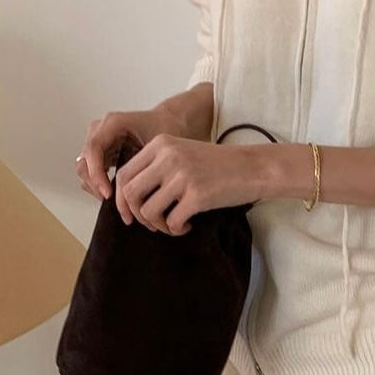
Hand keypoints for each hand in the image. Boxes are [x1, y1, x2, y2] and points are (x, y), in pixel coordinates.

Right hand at [74, 107, 171, 201]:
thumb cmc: (164, 129)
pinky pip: (90, 172)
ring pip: (84, 169)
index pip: (94, 149)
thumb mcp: (157, 145)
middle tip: (112, 201)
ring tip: (116, 201)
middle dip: (95, 184)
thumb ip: (144, 164)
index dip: (97, 173)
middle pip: (84, 161)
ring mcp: (98, 142)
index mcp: (113, 123)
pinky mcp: (100, 153)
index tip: (108, 193)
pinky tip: (115, 195)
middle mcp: (100, 130)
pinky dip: (98, 185)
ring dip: (95, 187)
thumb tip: (134, 191)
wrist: (167, 123)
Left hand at [114, 135, 248, 232]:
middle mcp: (167, 157)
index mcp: (160, 144)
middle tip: (151, 224)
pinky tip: (187, 226)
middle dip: (136, 215)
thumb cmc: (217, 165)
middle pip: (130, 193)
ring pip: (148, 211)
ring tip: (172, 225)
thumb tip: (129, 198)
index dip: (121, 200)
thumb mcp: (182, 154)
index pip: (124, 175)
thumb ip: (156, 167)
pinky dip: (175, 229)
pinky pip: (171, 222)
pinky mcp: (197, 195)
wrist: (253, 167)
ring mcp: (182, 176)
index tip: (130, 215)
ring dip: (157, 225)